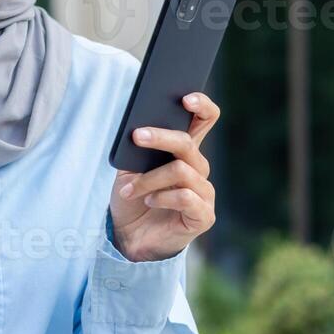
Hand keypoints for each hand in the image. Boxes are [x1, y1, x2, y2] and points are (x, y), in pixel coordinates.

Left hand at [106, 92, 219, 261]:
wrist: (128, 236)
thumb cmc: (132, 198)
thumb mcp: (130, 167)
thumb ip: (139, 149)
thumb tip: (139, 129)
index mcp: (184, 152)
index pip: (205, 120)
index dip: (202, 105)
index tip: (185, 97)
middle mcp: (199, 169)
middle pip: (187, 143)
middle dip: (159, 137)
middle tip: (136, 136)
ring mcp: (204, 193)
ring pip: (180, 171)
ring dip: (149, 179)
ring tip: (129, 189)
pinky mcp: (204, 216)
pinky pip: (186, 197)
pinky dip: (161, 197)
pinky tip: (148, 201)